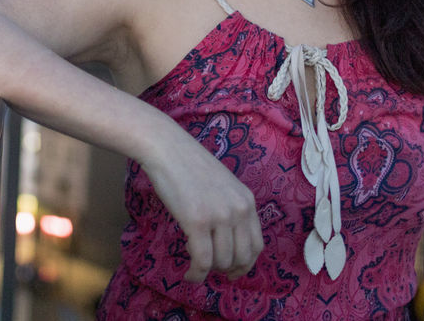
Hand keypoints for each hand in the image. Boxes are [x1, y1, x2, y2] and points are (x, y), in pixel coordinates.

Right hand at [141, 131, 263, 281]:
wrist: (167, 148)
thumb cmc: (188, 164)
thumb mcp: (222, 186)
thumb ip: (230, 208)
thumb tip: (226, 240)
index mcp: (247, 201)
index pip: (257, 245)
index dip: (246, 264)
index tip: (233, 271)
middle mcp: (239, 210)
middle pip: (242, 257)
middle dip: (227, 270)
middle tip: (211, 269)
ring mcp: (219, 216)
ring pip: (222, 261)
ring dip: (208, 269)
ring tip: (194, 263)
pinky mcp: (197, 221)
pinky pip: (202, 260)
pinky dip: (196, 273)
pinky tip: (189, 274)